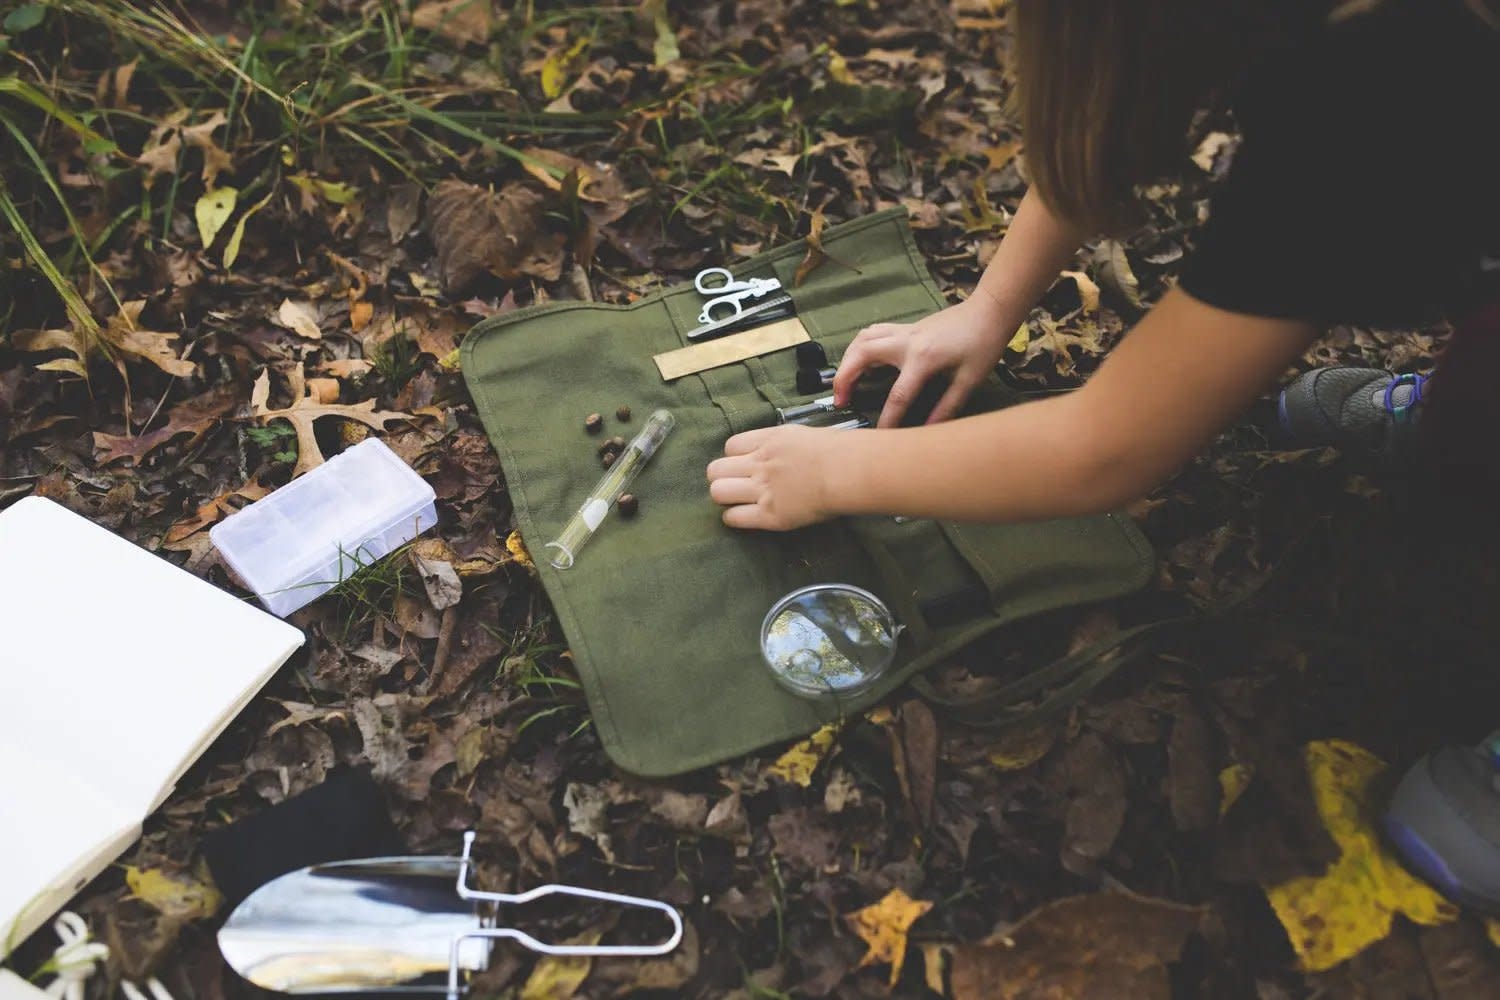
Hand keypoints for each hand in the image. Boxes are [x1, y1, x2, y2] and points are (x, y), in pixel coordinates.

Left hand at [706, 424, 837, 529]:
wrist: (848, 471)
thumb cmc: (838, 452)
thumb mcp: (802, 436)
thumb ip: (781, 444)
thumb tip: (775, 451)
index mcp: (767, 441)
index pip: (730, 446)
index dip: (735, 458)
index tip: (746, 465)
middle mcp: (759, 464)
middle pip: (715, 469)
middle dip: (723, 477)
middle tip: (737, 485)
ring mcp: (762, 490)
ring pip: (718, 492)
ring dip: (725, 497)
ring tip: (739, 501)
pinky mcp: (769, 515)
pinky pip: (733, 517)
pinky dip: (734, 518)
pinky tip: (745, 516)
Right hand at [833, 295, 1011, 427]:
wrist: (989, 311)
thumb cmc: (983, 344)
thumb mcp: (969, 380)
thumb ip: (947, 407)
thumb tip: (929, 431)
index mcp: (923, 358)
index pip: (898, 395)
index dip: (887, 418)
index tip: (879, 435)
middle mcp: (907, 341)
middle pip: (862, 356)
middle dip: (844, 378)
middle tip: (840, 401)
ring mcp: (904, 331)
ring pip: (862, 339)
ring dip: (847, 359)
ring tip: (843, 382)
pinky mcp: (906, 327)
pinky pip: (873, 332)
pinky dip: (860, 345)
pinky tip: (860, 359)